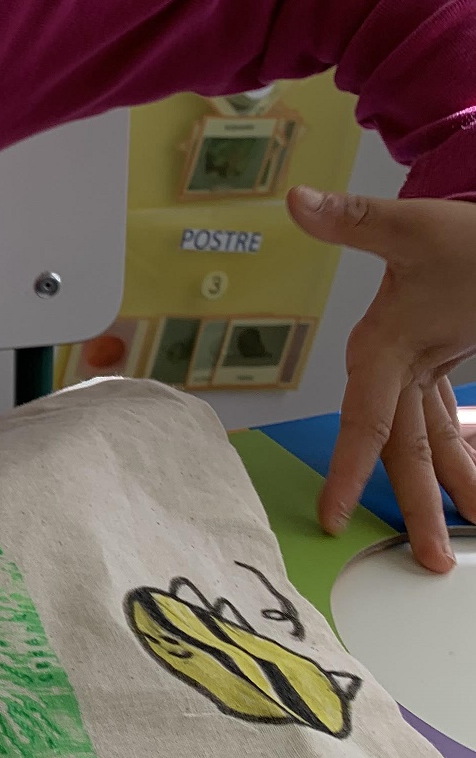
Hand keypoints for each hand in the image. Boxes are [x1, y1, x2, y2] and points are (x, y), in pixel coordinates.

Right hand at [289, 187, 475, 572]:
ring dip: (443, 489)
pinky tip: (473, 486)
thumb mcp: (415, 229)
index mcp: (381, 343)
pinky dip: (459, 455)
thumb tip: (298, 199)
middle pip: (399, 448)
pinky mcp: (438, 364)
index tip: (332, 515)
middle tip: (430, 558)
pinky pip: (442, 423)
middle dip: (415, 505)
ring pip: (423, 443)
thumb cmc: (459, 229)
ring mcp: (417, 367)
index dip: (347, 467)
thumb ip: (358, 222)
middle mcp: (392, 364)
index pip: (363, 418)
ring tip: (465, 534)